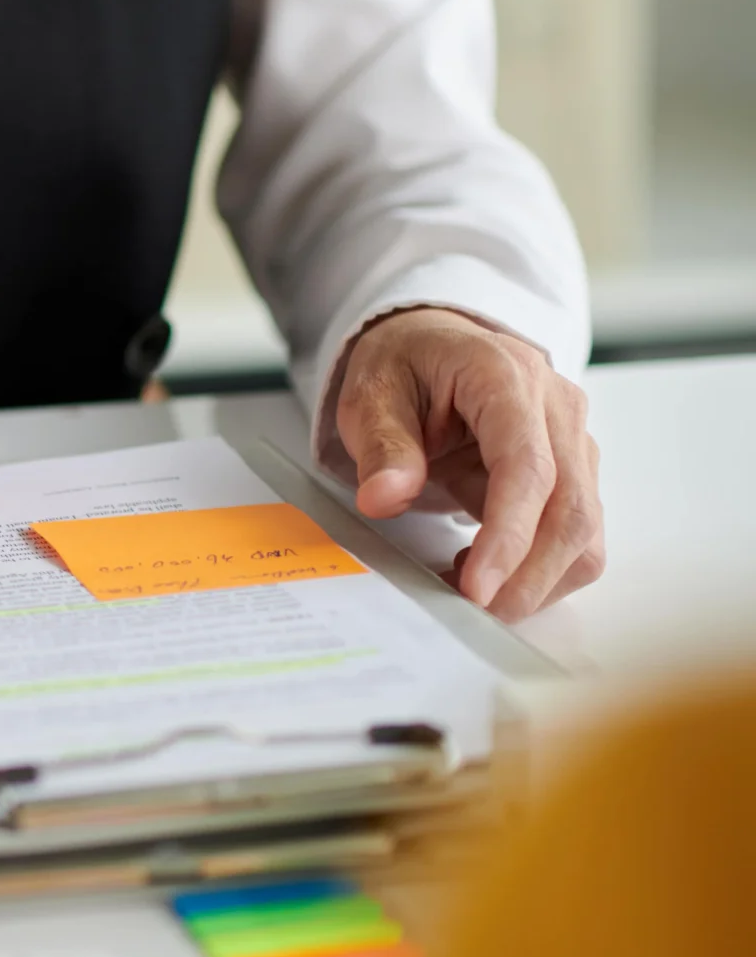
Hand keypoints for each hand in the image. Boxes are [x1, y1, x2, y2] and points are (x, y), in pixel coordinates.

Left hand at [335, 307, 603, 620]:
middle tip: (476, 612)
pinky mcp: (575, 471)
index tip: (478, 588)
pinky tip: (487, 569)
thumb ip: (381, 444)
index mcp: (506, 377)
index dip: (508, 535)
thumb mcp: (371, 393)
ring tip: (470, 586)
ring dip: (538, 577)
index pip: (527, 467)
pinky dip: (541, 567)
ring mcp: (575, 440)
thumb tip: (384, 496)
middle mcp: (558, 408)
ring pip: (585, 529)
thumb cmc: (405, 365)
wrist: (434, 344)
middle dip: (528, 574)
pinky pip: (577, 534)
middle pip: (571, 508)